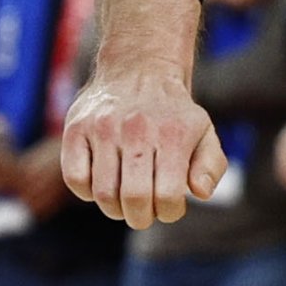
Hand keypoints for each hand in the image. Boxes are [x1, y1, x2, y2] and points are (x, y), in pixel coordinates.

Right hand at [60, 0, 231, 225]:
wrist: (139, 68)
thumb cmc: (173, 112)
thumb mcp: (203, 132)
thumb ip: (210, 165)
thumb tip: (200, 192)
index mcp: (172, 134)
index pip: (167, 196)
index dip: (169, 212)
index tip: (169, 206)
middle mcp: (136, 129)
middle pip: (133, 199)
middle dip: (141, 217)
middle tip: (144, 212)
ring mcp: (103, 128)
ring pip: (103, 194)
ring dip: (115, 209)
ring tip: (123, 201)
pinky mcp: (76, 129)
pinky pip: (75, 178)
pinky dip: (87, 193)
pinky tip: (101, 184)